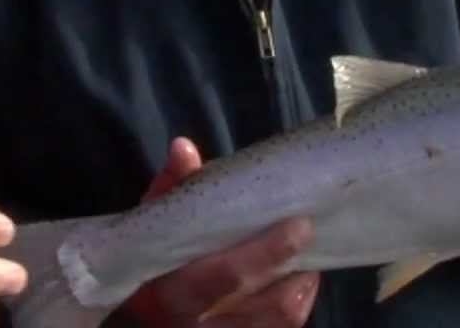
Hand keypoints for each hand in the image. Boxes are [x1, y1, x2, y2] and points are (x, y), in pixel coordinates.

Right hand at [119, 137, 319, 326]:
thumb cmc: (160, 258)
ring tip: (304, 253)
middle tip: (306, 227)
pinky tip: (301, 278)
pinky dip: (301, 300)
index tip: (298, 223)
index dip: (266, 253)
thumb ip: (174, 187)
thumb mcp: (159, 223)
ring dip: (300, 283)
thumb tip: (183, 148)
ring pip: (282, 317)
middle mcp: (202, 323)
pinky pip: (285, 327)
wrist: (153, 312)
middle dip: (290, 264)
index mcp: (176, 291)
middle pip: (264, 302)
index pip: (226, 277)